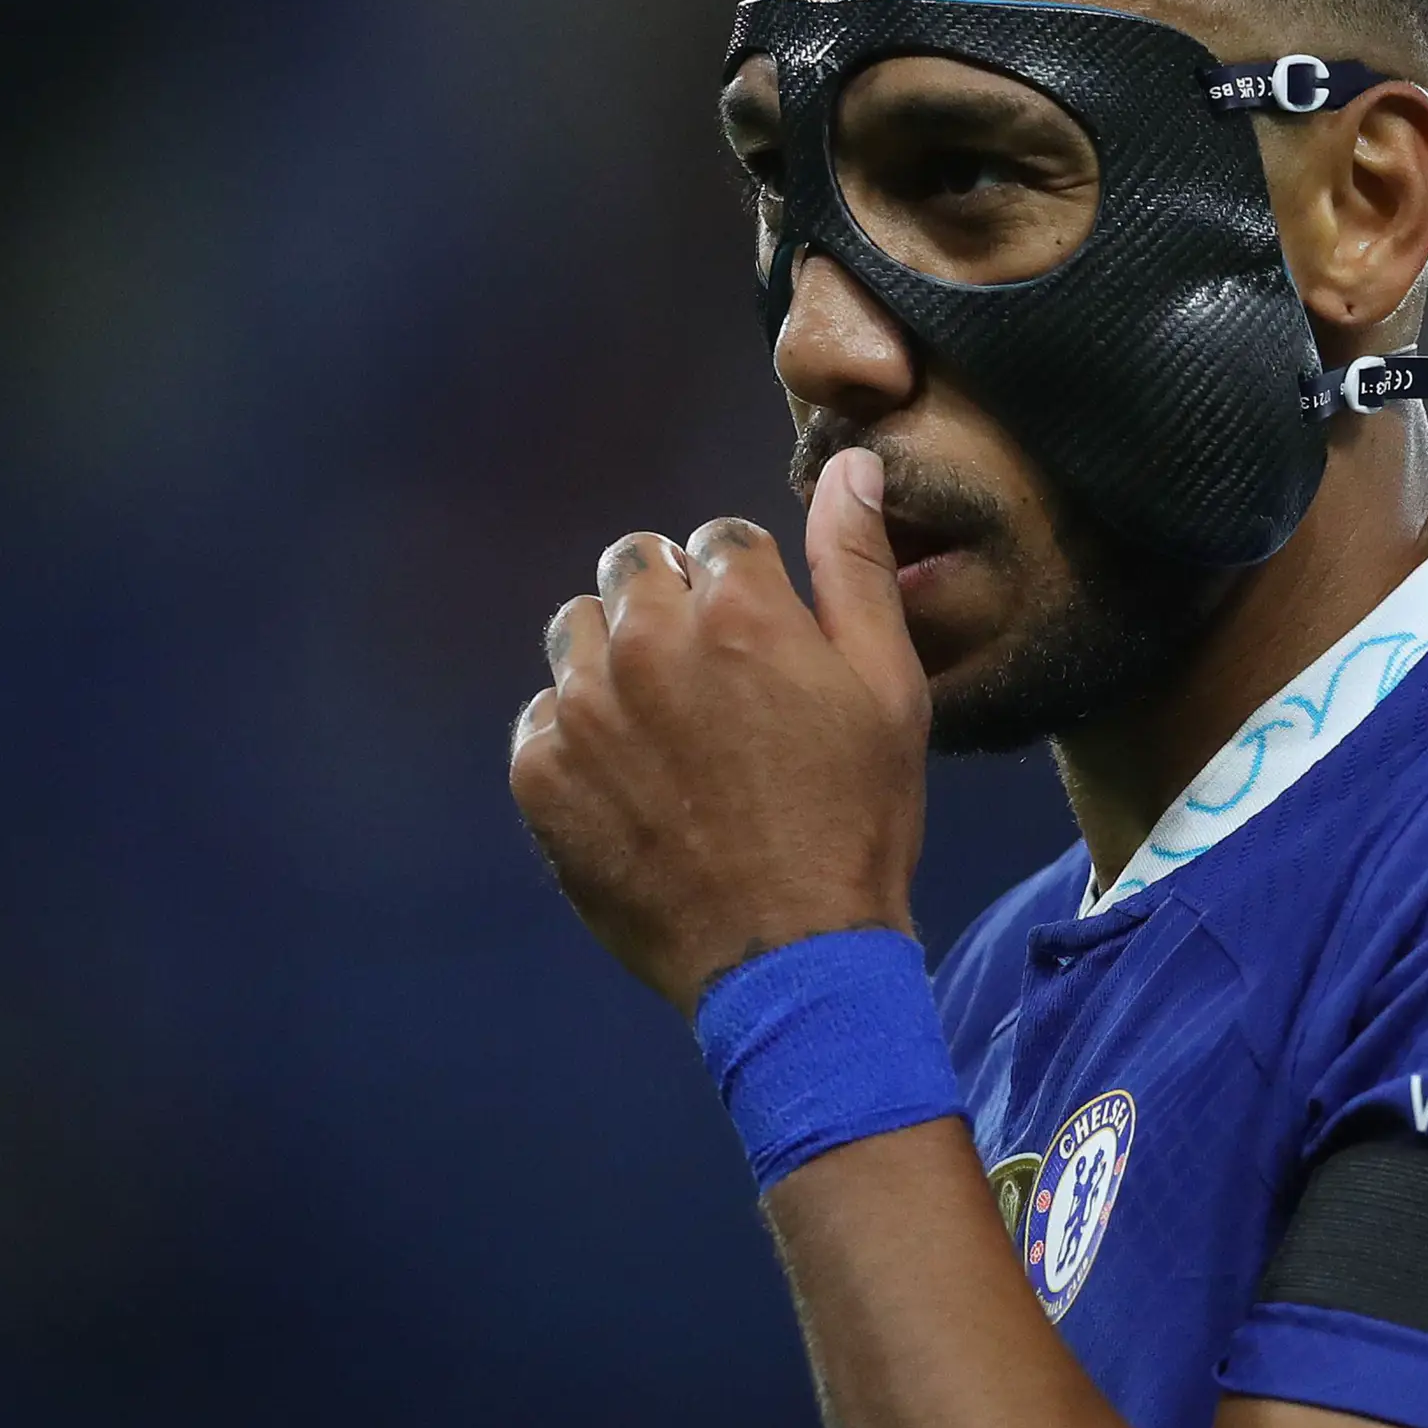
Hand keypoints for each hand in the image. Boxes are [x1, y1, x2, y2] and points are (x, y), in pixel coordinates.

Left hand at [510, 446, 930, 1004]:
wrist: (791, 960)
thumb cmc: (857, 822)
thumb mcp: (888, 689)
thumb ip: (856, 565)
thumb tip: (848, 466)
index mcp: (736, 608)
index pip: (718, 539)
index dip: (747, 591)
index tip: (763, 652)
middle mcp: (645, 642)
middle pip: (634, 567)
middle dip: (670, 605)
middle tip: (712, 688)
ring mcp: (582, 711)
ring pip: (578, 632)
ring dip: (615, 663)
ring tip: (668, 737)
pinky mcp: (539, 775)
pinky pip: (543, 718)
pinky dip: (579, 742)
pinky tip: (633, 791)